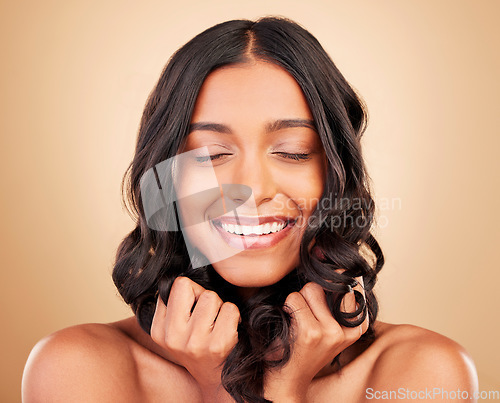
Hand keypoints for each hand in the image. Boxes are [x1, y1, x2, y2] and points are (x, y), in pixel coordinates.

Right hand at [150, 276, 240, 400]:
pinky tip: (228, 329)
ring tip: (217, 322)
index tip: (194, 306)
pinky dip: (234, 316)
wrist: (215, 378)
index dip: (191, 291)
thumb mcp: (175, 329)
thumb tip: (183, 276)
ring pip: (211, 297)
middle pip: (192, 288)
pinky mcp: (217, 346)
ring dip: (220, 306)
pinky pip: (230, 309)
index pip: (177, 285)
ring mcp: (195, 343)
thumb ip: (173, 304)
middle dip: (203, 295)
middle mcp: (173, 337)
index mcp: (159, 330)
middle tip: (208, 313)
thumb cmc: (198, 345)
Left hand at [264, 273, 368, 400]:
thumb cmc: (303, 349)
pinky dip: (287, 309)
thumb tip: (335, 268)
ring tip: (297, 322)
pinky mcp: (312, 333)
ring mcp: (331, 332)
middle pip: (323, 285)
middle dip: (308, 294)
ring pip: (309, 290)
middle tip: (304, 317)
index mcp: (356, 326)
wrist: (288, 381)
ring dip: (296, 302)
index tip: (321, 293)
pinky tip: (290, 328)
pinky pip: (294, 300)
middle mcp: (348, 330)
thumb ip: (334, 301)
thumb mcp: (327, 326)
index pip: (348, 285)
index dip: (330, 282)